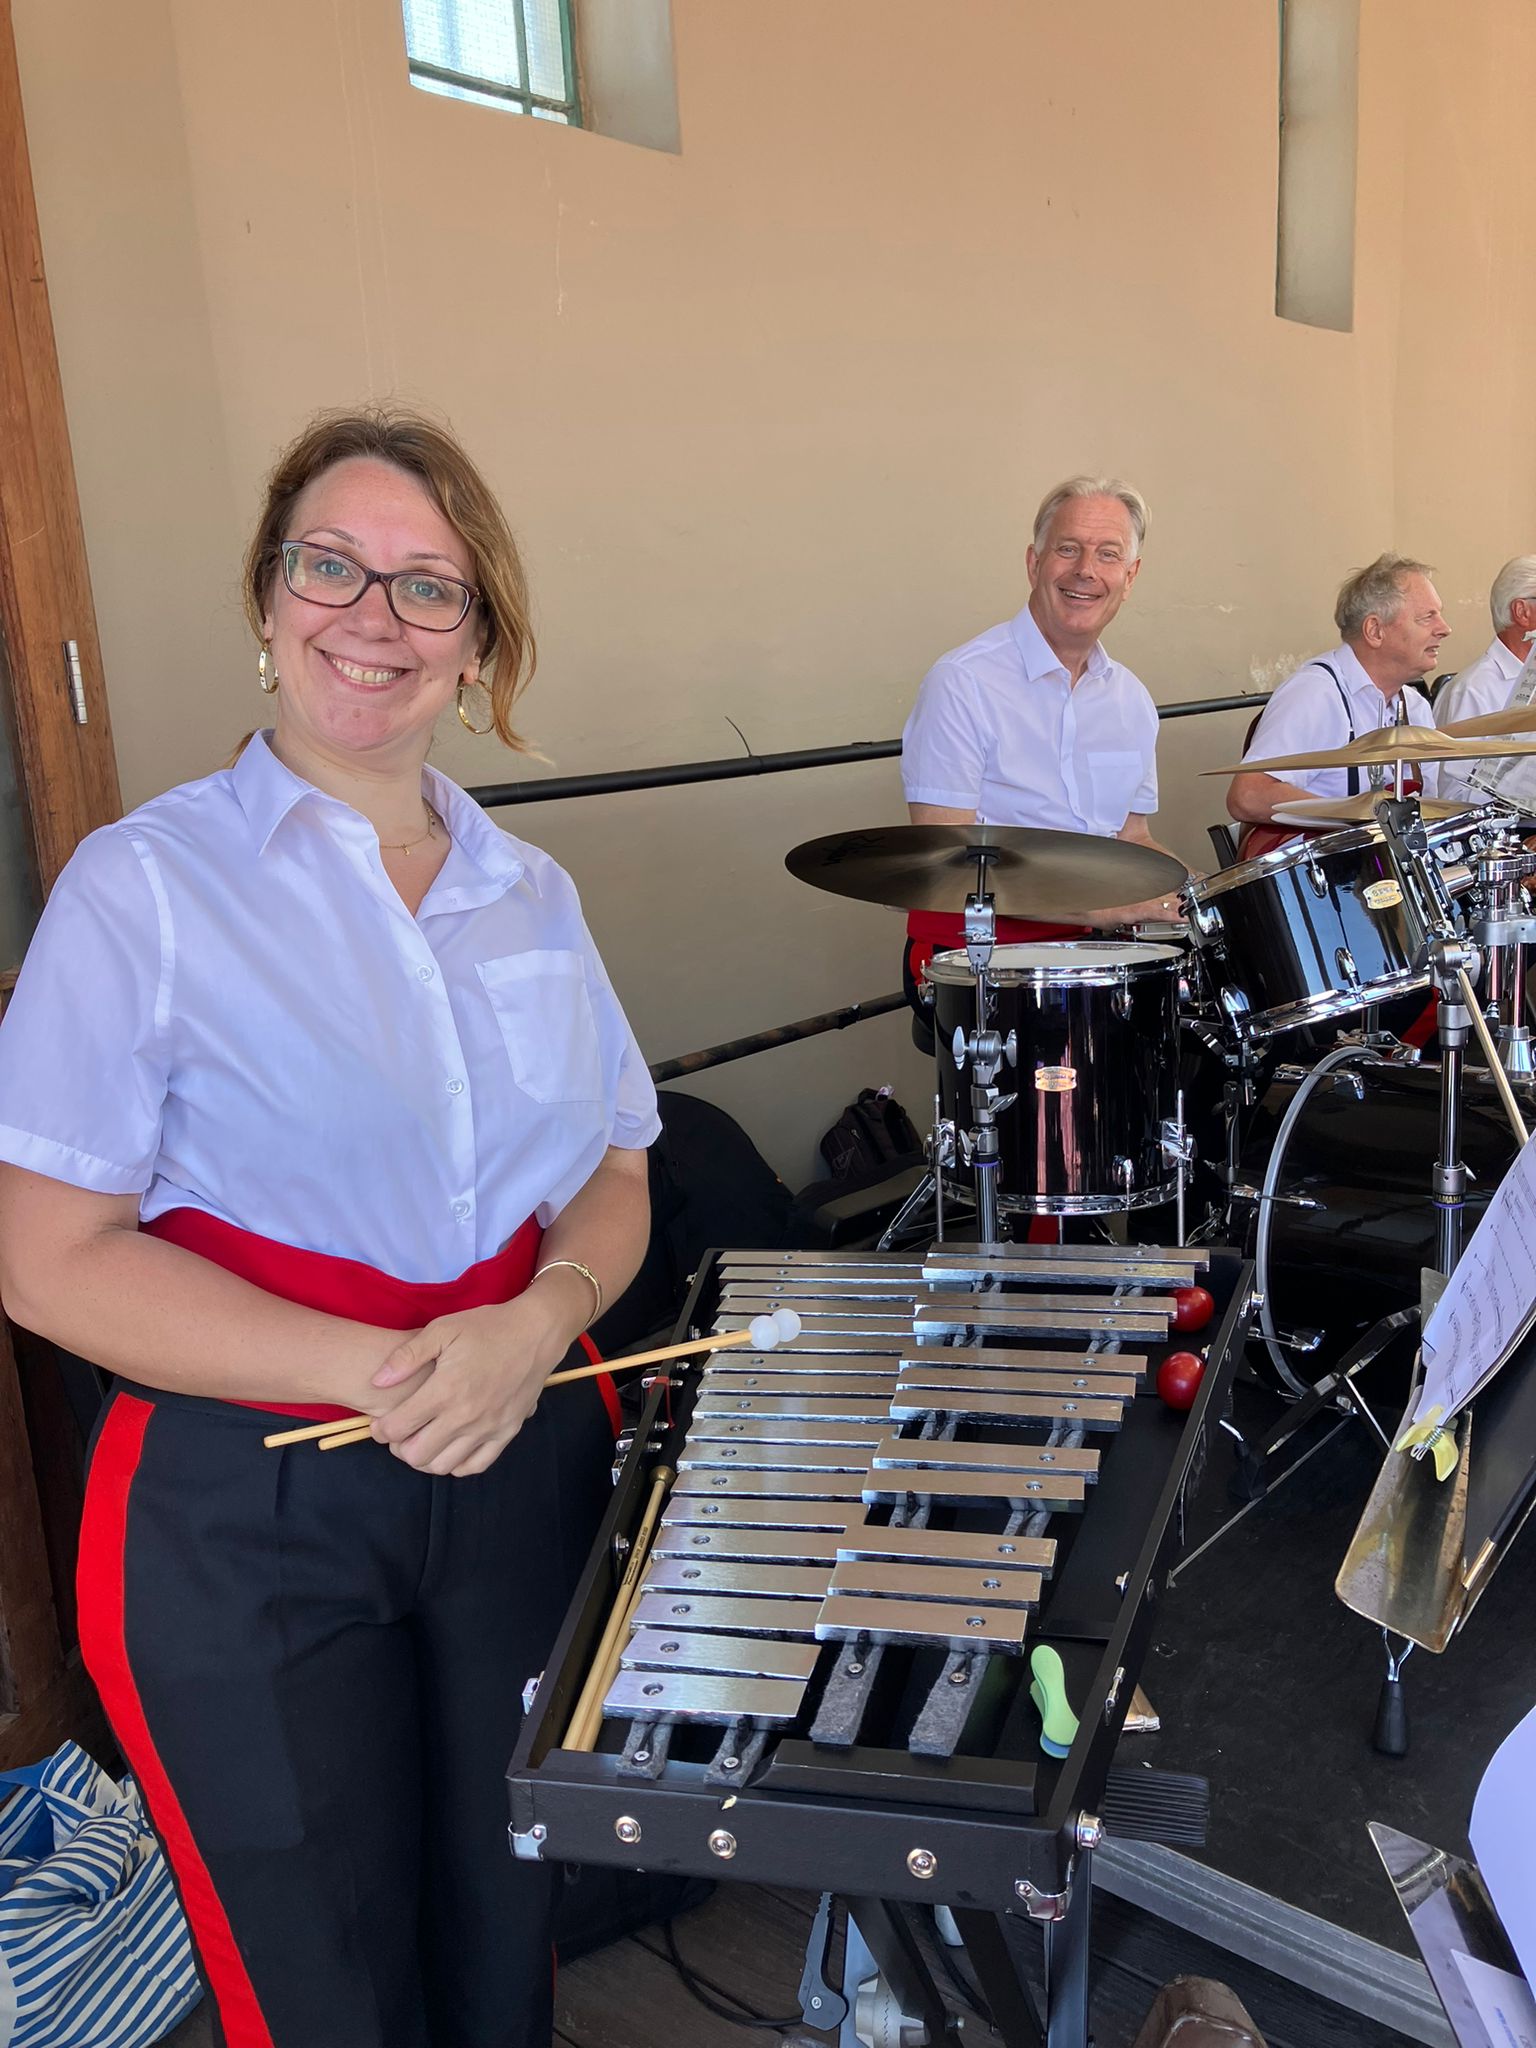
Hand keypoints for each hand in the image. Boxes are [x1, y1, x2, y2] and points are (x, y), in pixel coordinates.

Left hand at [366, 1289, 576, 1476]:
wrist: (536, 1332)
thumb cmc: (486, 1327)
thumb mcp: (442, 1329)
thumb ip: (407, 1357)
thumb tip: (377, 1381)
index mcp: (445, 1390)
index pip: (398, 1428)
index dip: (381, 1430)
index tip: (381, 1422)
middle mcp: (465, 1415)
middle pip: (417, 1454)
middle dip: (400, 1447)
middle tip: (402, 1432)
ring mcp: (488, 1428)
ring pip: (443, 1466)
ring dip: (426, 1458)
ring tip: (424, 1439)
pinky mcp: (507, 1432)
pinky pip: (475, 1466)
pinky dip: (456, 1464)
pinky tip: (450, 1448)